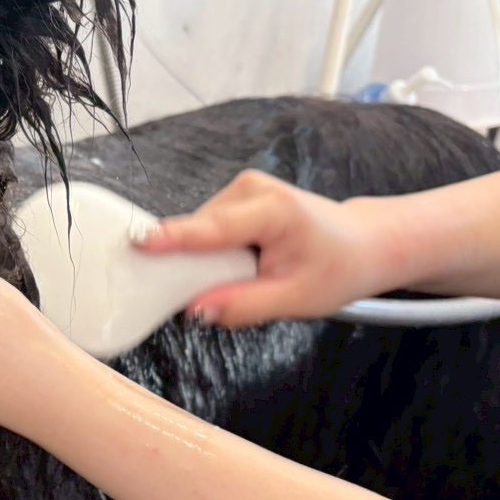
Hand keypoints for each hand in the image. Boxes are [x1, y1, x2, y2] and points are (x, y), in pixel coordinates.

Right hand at [136, 170, 400, 327]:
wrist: (362, 244)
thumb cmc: (336, 270)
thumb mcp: (296, 300)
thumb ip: (244, 306)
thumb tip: (196, 311)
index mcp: (274, 211)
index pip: (214, 229)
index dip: (174, 239)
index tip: (138, 243)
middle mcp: (251, 189)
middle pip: (199, 233)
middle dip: (199, 267)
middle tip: (230, 293)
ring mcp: (241, 187)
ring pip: (199, 232)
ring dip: (209, 261)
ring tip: (248, 275)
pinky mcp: (235, 195)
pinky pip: (206, 229)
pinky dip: (214, 252)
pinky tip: (242, 263)